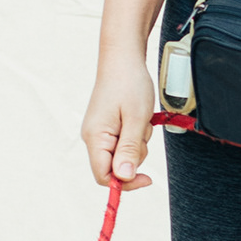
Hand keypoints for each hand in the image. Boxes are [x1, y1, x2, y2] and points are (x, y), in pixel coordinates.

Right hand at [82, 58, 155, 189]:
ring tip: (141, 119)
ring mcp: (100, 132)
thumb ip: (129, 150)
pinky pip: (125, 142)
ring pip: (124, 154)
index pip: (103, 176)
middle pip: (115, 167)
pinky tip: (138, 117)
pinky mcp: (108, 127)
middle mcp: (93, 137)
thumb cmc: (129, 83)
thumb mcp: (136, 119)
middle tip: (143, 131)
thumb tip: (123, 177)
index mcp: (95, 137)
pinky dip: (136, 134)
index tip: (147, 178)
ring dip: (138, 142)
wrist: (123, 58)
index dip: (125, 182)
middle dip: (135, 155)